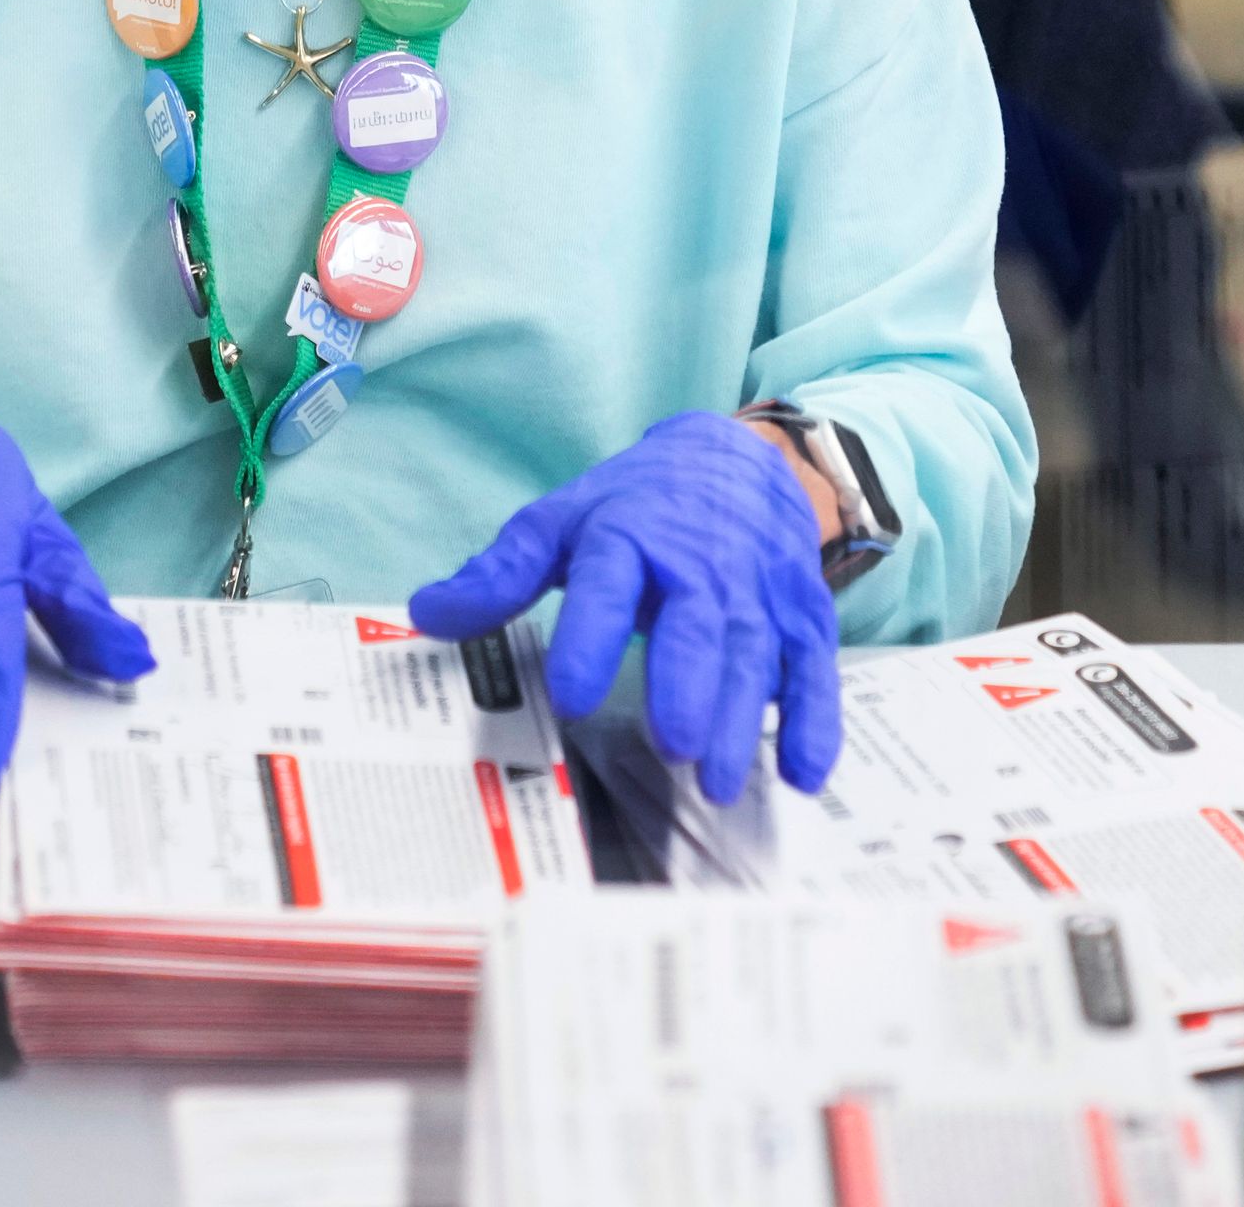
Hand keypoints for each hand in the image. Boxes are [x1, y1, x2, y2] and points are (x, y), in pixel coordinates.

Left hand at [407, 411, 840, 803]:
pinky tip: (803, 774)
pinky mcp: (804, 619)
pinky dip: (815, 721)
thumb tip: (427, 613)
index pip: (608, 582)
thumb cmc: (637, 506)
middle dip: (687, 685)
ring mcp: (758, 595)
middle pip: (696, 627)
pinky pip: (814, 671)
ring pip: (755, 657)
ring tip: (716, 780)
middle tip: (671, 743)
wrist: (741, 462)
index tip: (570, 694)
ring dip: (742, 719)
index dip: (590, 636)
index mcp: (629, 536)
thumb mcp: (563, 523)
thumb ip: (501, 575)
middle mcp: (699, 568)